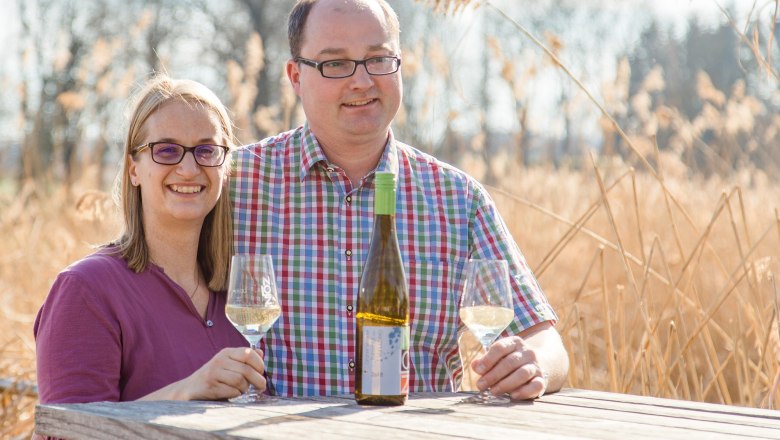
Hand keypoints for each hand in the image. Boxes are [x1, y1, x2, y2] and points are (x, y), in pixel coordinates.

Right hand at [141, 347, 266, 400]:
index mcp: (227, 352)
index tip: (261, 372)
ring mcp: (214, 372)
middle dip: (258, 380)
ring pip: (240, 381)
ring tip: (241, 390)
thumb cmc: (215, 377)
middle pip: (246, 369)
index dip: (259, 363)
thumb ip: (245, 359)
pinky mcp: (210, 385)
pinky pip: (231, 391)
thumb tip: (261, 352)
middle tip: (261, 387)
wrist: (190, 388)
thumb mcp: (230, 364)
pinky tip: (231, 393)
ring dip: (244, 388)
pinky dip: (235, 394)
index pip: (248, 353)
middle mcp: (220, 360)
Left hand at [471, 335, 547, 399]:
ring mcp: (536, 366)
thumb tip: (475, 365)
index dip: (488, 360)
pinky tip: (513, 396)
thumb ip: (484, 361)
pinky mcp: (542, 380)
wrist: (533, 366)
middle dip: (493, 375)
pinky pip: (536, 385)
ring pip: (522, 373)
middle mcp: (527, 352)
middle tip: (481, 385)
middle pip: (510, 362)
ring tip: (493, 391)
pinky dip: (524, 391)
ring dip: (506, 384)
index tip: (478, 371)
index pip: (500, 348)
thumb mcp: (496, 358)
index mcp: (514, 342)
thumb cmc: (508, 362)